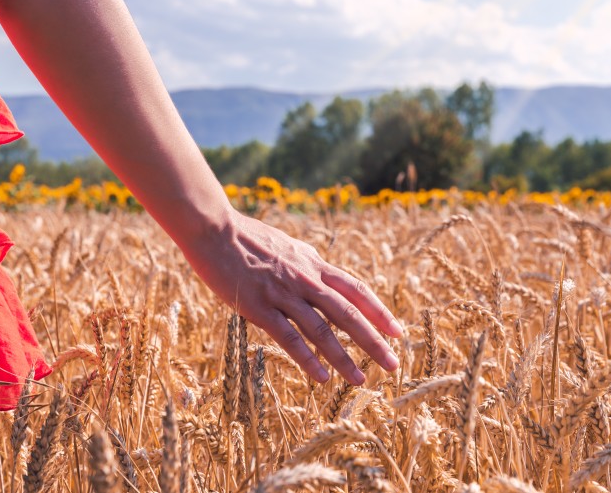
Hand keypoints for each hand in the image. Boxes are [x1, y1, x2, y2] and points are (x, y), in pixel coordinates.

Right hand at [180, 209, 401, 385]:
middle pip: (347, 313)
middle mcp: (304, 279)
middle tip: (393, 365)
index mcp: (312, 264)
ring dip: (343, 357)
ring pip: (322, 329)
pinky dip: (307, 359)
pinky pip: (289, 338)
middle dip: (373, 341)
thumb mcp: (286, 245)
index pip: (356, 290)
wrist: (213, 229)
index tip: (397, 332)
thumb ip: (306, 261)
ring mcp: (282, 293)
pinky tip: (321, 378)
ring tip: (360, 380)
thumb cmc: (245, 237)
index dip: (379, 312)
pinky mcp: (259, 307)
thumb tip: (322, 269)